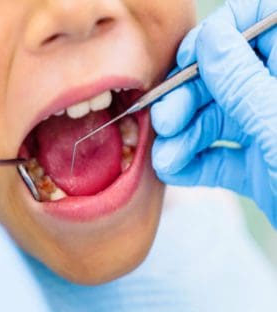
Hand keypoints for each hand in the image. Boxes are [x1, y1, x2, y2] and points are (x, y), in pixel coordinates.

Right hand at [151, 1, 276, 227]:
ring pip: (216, 120)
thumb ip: (243, 83)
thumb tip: (211, 37)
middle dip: (188, 100)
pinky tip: (174, 172)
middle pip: (225, 77)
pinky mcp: (257, 165)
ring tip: (165, 161)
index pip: (259, 21)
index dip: (220, 35)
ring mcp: (269, 131)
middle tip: (163, 122)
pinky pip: (219, 157)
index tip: (188, 59)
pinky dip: (193, 164)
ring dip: (183, 139)